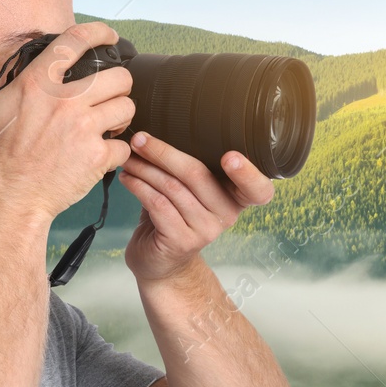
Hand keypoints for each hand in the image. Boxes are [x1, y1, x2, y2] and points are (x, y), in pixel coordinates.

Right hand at [0, 22, 134, 220]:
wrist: (10, 196)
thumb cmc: (0, 155)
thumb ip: (20, 82)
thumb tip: (35, 66)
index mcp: (38, 83)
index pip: (75, 40)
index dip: (99, 32)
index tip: (110, 37)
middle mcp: (64, 101)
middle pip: (119, 77)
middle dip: (120, 87)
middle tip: (111, 97)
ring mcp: (83, 128)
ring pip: (128, 108)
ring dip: (121, 117)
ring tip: (108, 126)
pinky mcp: (97, 156)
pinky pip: (124, 145)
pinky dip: (116, 153)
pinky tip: (101, 156)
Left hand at [118, 132, 273, 282]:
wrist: (161, 263)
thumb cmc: (174, 217)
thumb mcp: (188, 190)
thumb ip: (188, 167)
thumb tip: (162, 123)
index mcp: (237, 199)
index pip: (258, 189)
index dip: (248, 173)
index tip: (230, 156)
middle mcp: (227, 215)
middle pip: (197, 175)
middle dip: (164, 152)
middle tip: (140, 139)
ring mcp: (206, 231)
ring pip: (172, 188)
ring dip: (145, 168)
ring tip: (128, 157)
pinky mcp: (181, 241)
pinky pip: (158, 205)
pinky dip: (139, 187)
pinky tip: (127, 178)